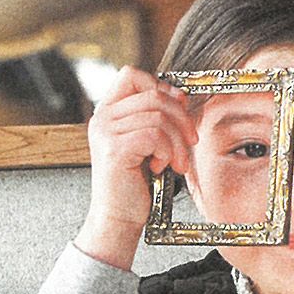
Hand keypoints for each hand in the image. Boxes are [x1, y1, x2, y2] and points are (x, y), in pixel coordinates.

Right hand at [77, 66, 197, 269]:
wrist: (118, 218)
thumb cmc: (134, 186)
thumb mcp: (146, 146)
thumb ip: (154, 120)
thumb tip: (179, 97)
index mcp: (108, 113)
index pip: (132, 75)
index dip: (161, 87)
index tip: (179, 107)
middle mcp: (102, 118)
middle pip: (153, 95)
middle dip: (181, 118)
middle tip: (190, 142)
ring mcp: (106, 132)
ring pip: (158, 116)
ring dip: (177, 142)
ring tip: (176, 163)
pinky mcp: (115, 149)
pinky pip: (154, 135)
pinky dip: (167, 152)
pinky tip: (161, 167)